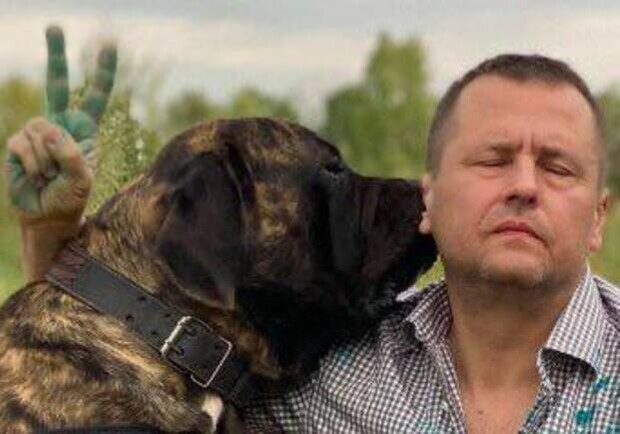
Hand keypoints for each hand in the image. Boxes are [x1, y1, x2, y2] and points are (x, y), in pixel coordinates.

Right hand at [5, 25, 116, 220]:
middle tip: (55, 26)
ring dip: (47, 160)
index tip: (107, 44)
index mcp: (83, 130)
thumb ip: (72, 154)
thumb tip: (50, 131)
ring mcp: (36, 133)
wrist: (46, 217)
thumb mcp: (82, 178)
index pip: (94, 96)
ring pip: (41, 129)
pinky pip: (24, 145)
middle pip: (56, 84)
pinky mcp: (17, 144)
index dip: (101, 72)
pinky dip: (33, 165)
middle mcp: (59, 125)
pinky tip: (35, 177)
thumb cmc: (70, 198)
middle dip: (56, 55)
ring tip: (50, 177)